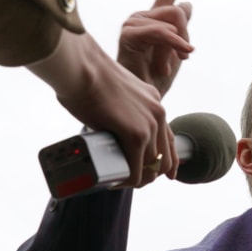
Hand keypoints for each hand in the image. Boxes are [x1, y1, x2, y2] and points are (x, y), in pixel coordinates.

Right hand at [27, 30, 173, 187]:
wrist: (82, 67)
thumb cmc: (87, 76)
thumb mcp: (116, 92)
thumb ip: (120, 108)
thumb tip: (107, 125)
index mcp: (154, 101)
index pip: (169, 138)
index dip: (169, 160)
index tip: (167, 174)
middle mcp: (158, 112)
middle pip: (164, 156)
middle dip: (150, 173)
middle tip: (130, 179)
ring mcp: (149, 124)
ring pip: (152, 166)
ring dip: (137, 179)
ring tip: (118, 181)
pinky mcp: (136, 135)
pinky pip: (136, 170)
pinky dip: (127, 181)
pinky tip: (114, 183)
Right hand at [117, 0, 195, 97]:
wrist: (141, 101)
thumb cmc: (155, 80)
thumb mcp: (177, 52)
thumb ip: (181, 29)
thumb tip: (187, 4)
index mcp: (153, 20)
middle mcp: (142, 16)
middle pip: (179, 11)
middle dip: (185, 37)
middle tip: (180, 59)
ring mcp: (133, 23)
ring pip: (173, 20)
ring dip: (176, 47)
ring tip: (164, 67)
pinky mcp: (128, 33)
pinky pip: (161, 32)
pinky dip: (171, 46)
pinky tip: (166, 66)